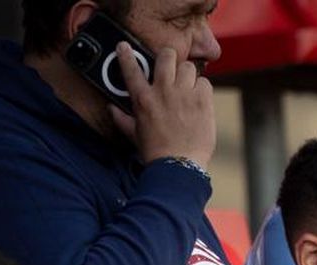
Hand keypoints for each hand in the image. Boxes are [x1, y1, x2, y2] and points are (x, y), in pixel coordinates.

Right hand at [111, 44, 216, 167]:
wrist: (178, 165)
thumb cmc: (155, 152)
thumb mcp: (133, 133)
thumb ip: (121, 118)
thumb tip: (111, 109)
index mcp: (142, 98)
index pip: (130, 68)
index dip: (126, 53)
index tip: (125, 46)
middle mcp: (162, 91)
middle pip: (167, 56)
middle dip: (168, 58)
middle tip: (171, 66)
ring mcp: (184, 95)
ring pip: (188, 66)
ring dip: (187, 73)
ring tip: (187, 84)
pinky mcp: (203, 103)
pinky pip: (205, 83)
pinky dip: (203, 88)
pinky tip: (200, 98)